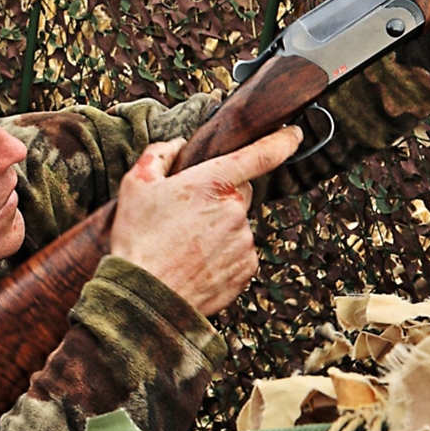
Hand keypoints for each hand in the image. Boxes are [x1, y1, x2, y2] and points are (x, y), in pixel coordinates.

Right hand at [109, 126, 302, 316]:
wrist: (145, 297)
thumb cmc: (137, 239)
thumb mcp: (135, 185)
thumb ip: (159, 155)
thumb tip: (178, 146)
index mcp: (212, 182)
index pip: (261, 154)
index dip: (282, 140)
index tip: (294, 133)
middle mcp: (236, 210)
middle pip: (240, 191)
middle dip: (219, 195)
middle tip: (186, 213)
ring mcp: (244, 242)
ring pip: (237, 224)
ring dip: (218, 228)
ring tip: (184, 244)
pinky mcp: (246, 269)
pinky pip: (239, 252)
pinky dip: (222, 254)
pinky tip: (195, 261)